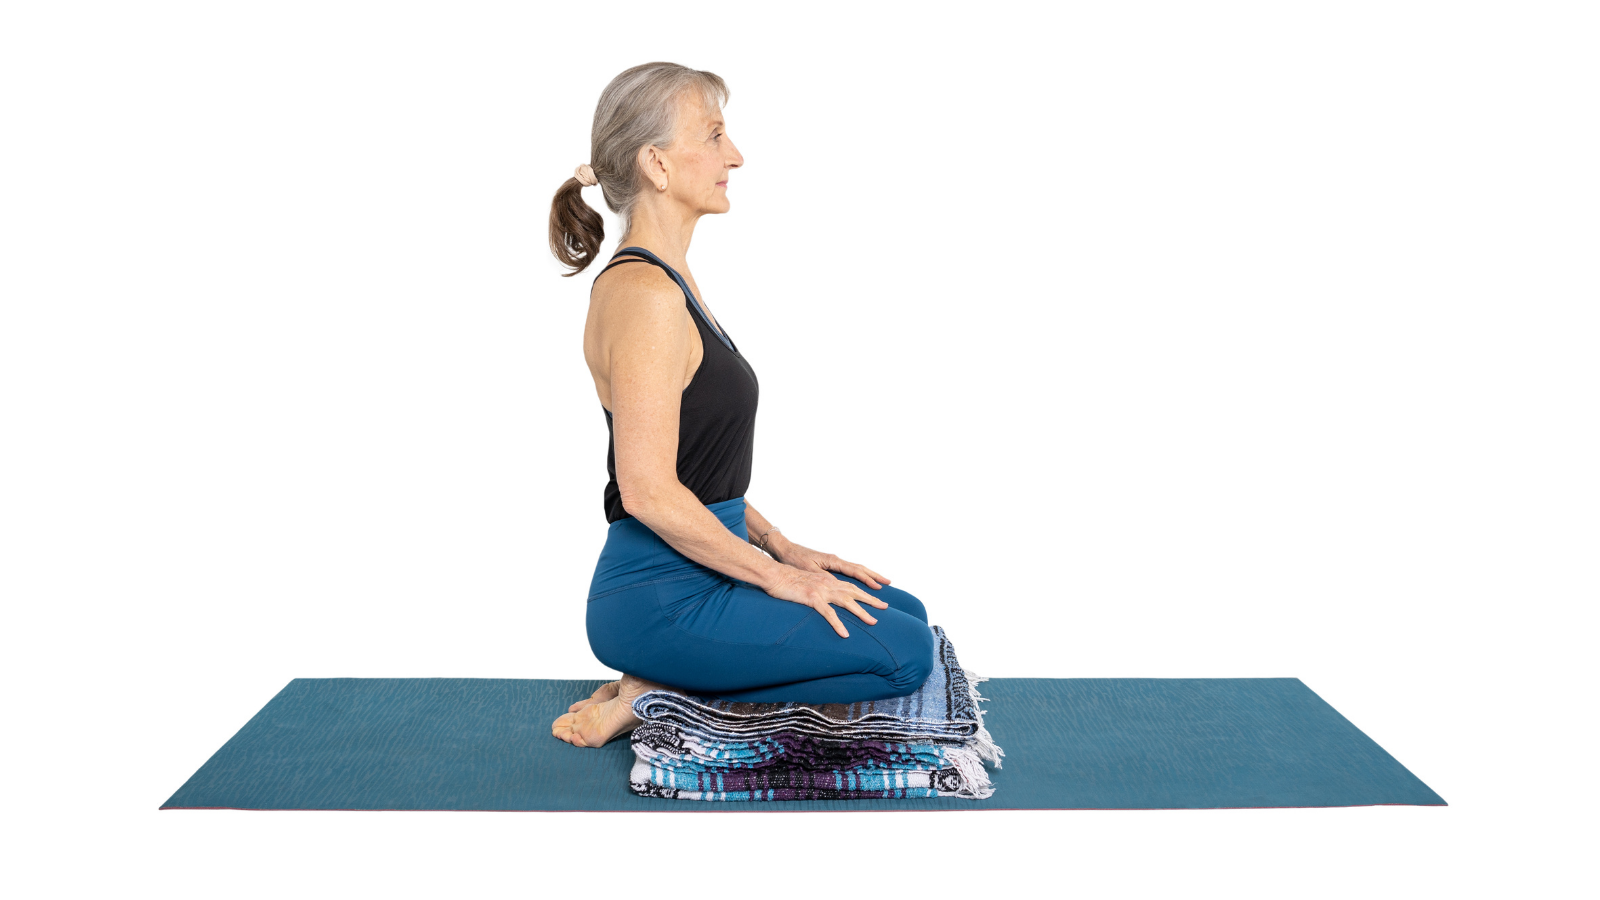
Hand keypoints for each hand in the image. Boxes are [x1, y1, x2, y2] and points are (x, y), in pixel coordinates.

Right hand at [763, 568, 889, 638]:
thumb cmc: (786, 580)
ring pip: (846, 601)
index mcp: (827, 579)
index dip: (865, 591)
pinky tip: (845, 634)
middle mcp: (827, 583)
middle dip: (871, 599)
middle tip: (885, 607)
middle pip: (854, 591)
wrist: (773, 574)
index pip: (851, 585)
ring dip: (861, 612)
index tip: (877, 597)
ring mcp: (821, 590)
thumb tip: (825, 600)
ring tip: (873, 622)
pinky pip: (828, 613)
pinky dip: (838, 624)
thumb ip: (818, 589)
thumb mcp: (807, 583)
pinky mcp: (812, 598)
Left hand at [769, 537, 890, 589]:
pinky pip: (848, 571)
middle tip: (888, 583)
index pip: (855, 571)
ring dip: (868, 576)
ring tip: (880, 583)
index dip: (867, 579)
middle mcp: (835, 560)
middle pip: (859, 569)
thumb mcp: (809, 570)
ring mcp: (833, 562)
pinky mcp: (828, 565)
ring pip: (855, 569)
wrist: (784, 550)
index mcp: (833, 561)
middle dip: (874, 576)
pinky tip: (862, 581)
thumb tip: (838, 586)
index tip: (878, 587)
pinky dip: (858, 575)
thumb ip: (824, 577)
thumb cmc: (794, 559)